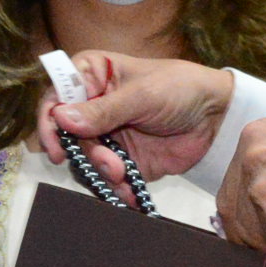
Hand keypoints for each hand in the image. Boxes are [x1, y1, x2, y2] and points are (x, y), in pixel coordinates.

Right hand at [34, 51, 235, 187]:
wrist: (216, 116)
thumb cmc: (180, 88)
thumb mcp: (142, 95)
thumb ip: (103, 110)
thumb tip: (61, 119)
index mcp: (91, 76)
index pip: (55, 96)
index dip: (49, 122)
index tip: (57, 145)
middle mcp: (92, 106)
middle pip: (66, 136)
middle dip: (84, 154)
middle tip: (108, 162)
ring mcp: (106, 135)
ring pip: (83, 160)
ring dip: (100, 171)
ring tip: (122, 173)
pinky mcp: (122, 160)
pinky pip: (106, 178)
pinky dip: (115, 187)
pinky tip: (129, 190)